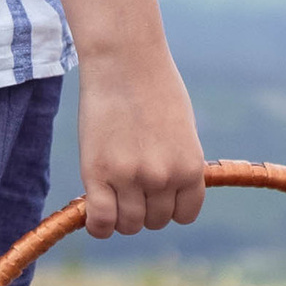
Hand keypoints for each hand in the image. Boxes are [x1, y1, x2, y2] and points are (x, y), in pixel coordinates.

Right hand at [75, 45, 204, 235]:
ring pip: (128, 224)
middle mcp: (163, 178)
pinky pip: (101, 221)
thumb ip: (177, 165)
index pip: (184, 216)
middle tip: (129, 186)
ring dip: (120, 215)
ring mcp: (130, 178)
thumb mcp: (182, 130)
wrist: (124, 60)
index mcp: (190, 168)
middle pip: (154, 221)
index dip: (169, 208)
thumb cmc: (155, 87)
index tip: (156, 196)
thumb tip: (164, 195)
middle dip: (144, 209)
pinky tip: (95, 214)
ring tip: (112, 192)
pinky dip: (98, 225)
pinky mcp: (97, 174)